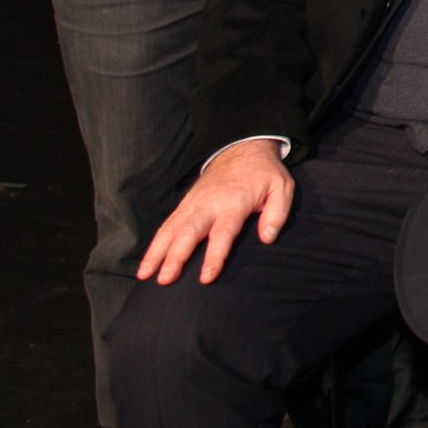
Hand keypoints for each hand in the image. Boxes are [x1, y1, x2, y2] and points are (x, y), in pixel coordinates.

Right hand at [137, 138, 293, 285]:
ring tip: (145, 275)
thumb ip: (277, 213)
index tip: (206, 278)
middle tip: (165, 280)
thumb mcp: (282, 187)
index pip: (222, 232)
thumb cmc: (264, 174)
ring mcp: (193, 203)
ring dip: (157, 252)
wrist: (242, 148)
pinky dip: (155, 244)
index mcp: (234, 202)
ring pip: (171, 229)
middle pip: (189, 232)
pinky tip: (147, 263)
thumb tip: (267, 238)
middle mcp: (209, 204)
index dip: (214, 256)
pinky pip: (166, 225)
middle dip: (175, 256)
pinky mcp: (185, 205)